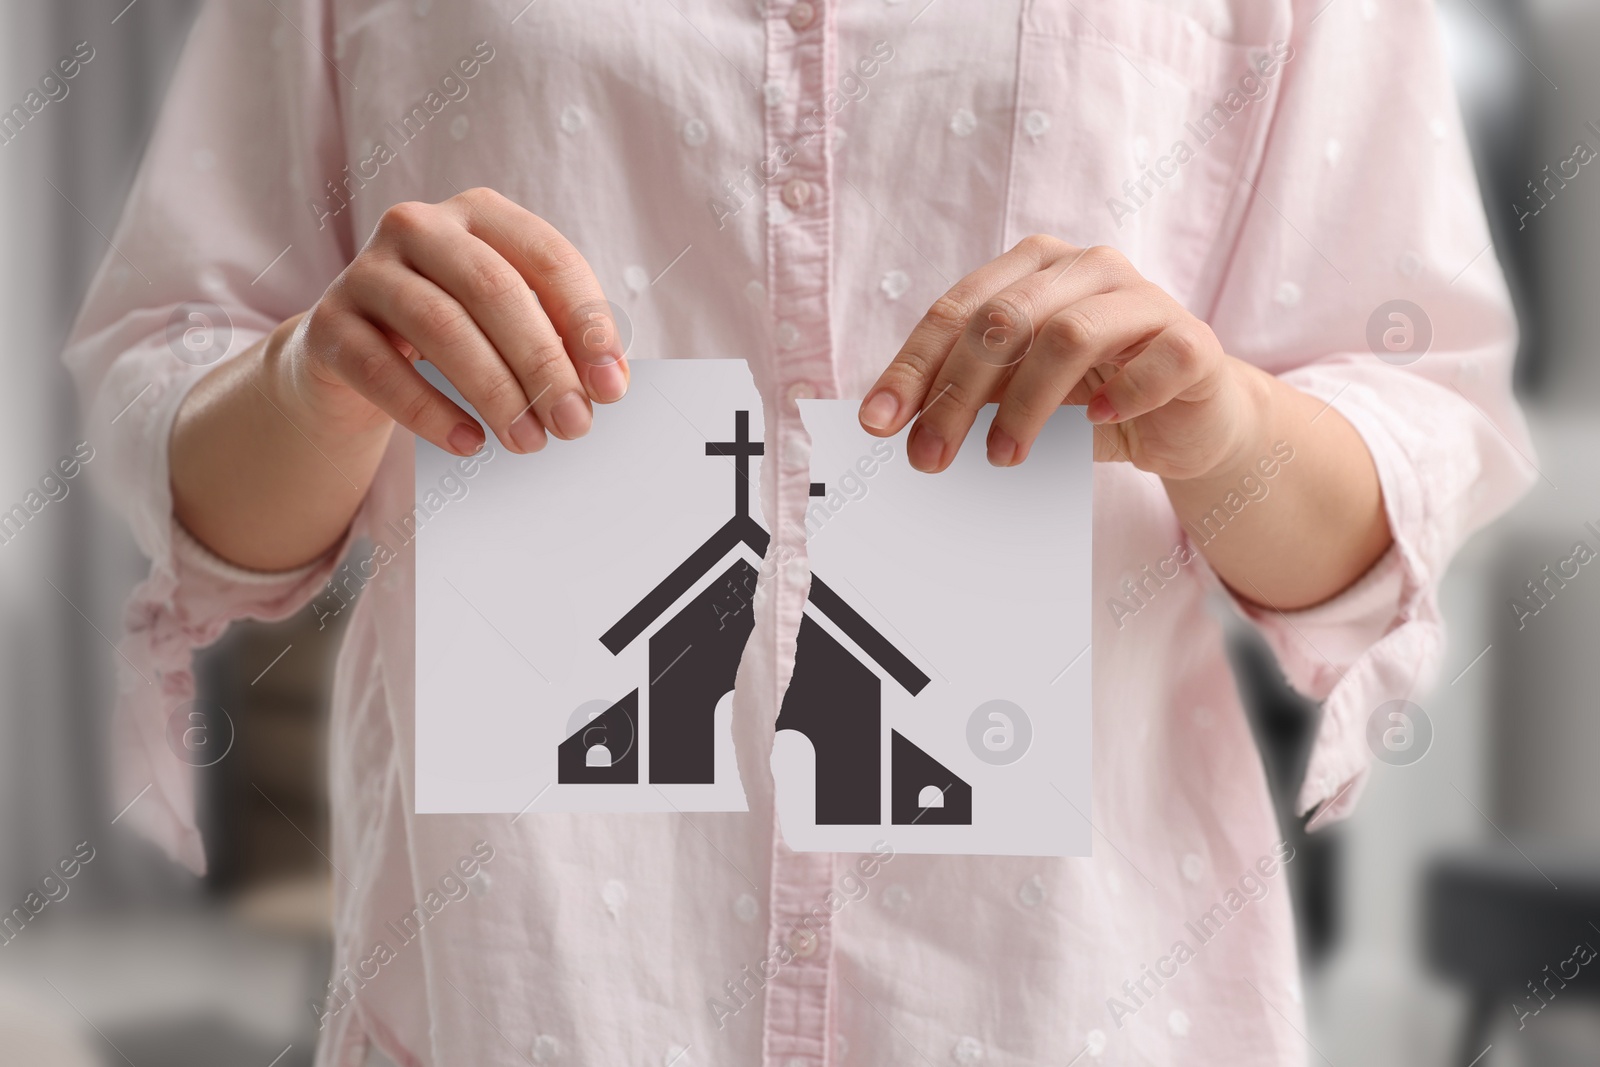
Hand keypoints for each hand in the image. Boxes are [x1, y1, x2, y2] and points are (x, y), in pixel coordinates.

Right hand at [273, 186, 627, 456]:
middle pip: (495, 290)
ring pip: (441, 327)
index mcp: (480, 214)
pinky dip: (430, 411)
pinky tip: (468, 442)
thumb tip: (608, 383)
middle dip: (543, 364)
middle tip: (574, 425)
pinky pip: (382, 369)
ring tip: (528, 441)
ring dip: (494, 392)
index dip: (587, 323)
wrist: (350, 356)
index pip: (548, 258)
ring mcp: (366, 271)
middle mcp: (420, 227)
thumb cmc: (453, 334)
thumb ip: (561, 340)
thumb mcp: (509, 324)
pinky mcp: (327, 323)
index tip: (610, 387)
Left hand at [857, 235, 1263, 480]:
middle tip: (928, 458)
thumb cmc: (1092, 401)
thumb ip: (969, 395)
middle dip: (956, 395)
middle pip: (1002, 321)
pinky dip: (1122, 396)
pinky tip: (1100, 422)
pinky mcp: (1194, 340)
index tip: (877, 425)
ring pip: (1067, 336)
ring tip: (1002, 458)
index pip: (956, 311)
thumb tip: (896, 425)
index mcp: (1033, 267)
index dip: (912, 368)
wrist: (1188, 422)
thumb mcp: (1017, 395)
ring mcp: (1144, 298)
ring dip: (1025, 406)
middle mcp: (1086, 268)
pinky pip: (1156, 361)